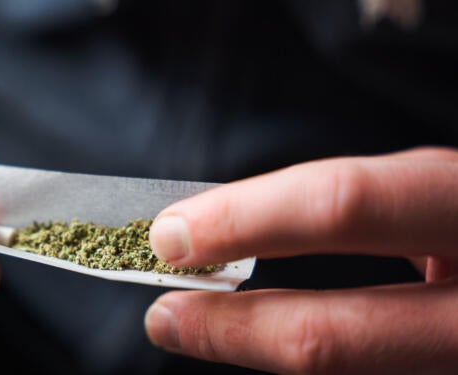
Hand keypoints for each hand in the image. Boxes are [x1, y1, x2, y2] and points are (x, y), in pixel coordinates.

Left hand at [146, 147, 457, 373]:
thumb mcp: (436, 198)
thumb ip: (365, 212)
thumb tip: (234, 228)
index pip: (345, 205)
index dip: (245, 220)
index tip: (173, 233)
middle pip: (337, 336)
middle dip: (232, 330)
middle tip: (165, 317)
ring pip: (351, 371)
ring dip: (263, 351)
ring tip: (207, 330)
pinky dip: (321, 367)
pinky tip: (285, 339)